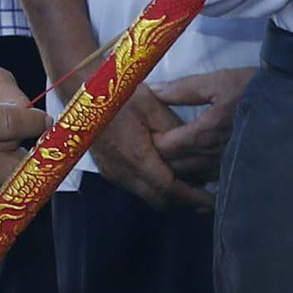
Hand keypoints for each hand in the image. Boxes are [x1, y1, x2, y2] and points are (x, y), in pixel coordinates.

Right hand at [86, 67, 248, 210]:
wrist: (82, 91)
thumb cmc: (119, 93)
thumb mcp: (152, 104)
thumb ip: (173, 130)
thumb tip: (192, 149)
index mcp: (136, 156)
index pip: (169, 189)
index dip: (192, 197)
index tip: (211, 200)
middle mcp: (123, 171)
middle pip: (159, 200)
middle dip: (183, 201)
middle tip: (204, 194)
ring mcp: (113, 173)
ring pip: (146, 195)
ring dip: (167, 194)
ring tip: (189, 183)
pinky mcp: (108, 169)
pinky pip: (135, 187)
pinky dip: (153, 186)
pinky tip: (164, 172)